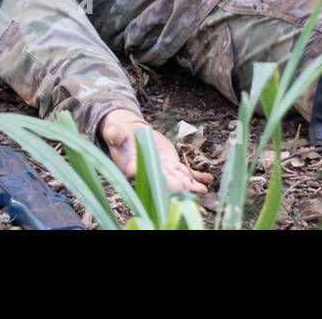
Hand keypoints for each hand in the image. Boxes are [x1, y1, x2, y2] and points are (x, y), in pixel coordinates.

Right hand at [99, 109, 213, 194]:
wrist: (130, 135)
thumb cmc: (120, 135)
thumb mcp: (115, 132)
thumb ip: (114, 134)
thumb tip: (114, 135)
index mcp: (134, 167)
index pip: (145, 174)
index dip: (155, 178)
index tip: (166, 182)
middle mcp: (151, 172)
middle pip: (165, 181)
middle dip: (177, 186)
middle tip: (187, 188)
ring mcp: (164, 170)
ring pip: (178, 179)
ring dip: (190, 185)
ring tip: (202, 189)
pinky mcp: (172, 165)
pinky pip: (186, 172)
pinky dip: (197, 176)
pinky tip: (208, 179)